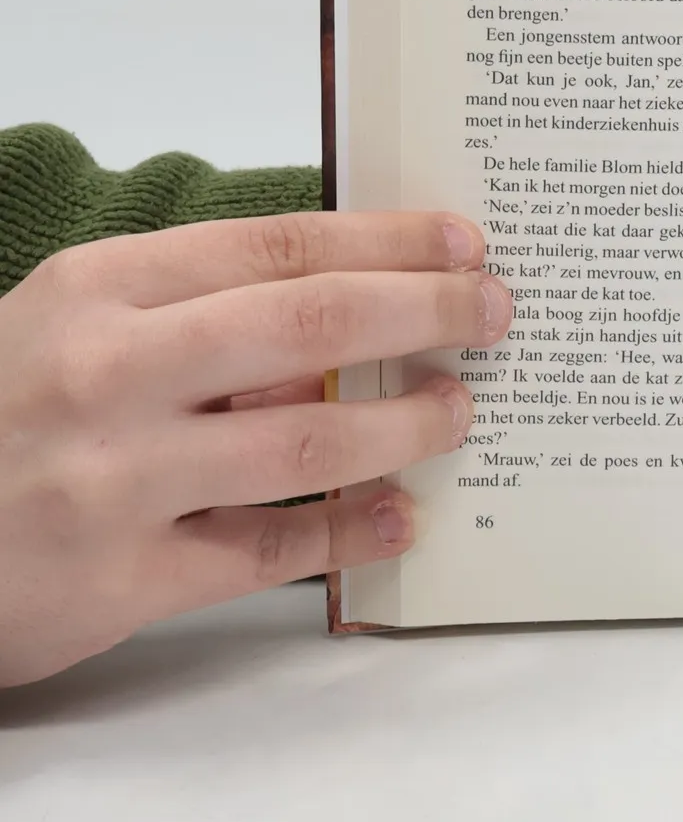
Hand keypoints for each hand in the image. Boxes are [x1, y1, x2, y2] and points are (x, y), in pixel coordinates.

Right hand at [0, 211, 511, 686]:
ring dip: (406, 422)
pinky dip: (350, 529)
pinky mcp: (119, 580)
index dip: (390, 241)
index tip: (465, 243)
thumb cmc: (7, 406)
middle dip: (425, 314)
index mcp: (103, 289)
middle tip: (494, 315)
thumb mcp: (81, 323)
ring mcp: (114, 480)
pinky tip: (405, 515)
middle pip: (311, 324)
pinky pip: (266, 549)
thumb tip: (353, 311)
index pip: (282, 244)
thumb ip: (203, 308)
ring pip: (306, 437)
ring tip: (459, 413)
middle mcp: (110, 374)